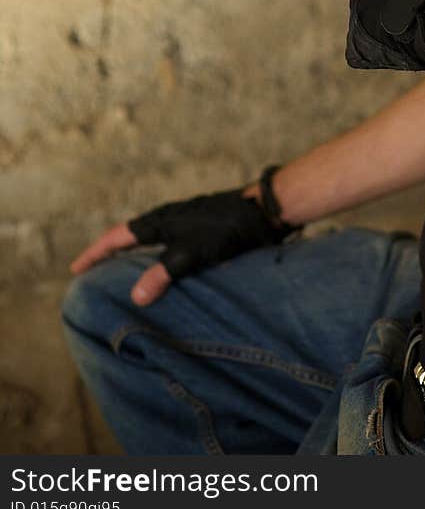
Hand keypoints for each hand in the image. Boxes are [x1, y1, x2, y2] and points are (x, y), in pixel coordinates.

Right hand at [69, 185, 293, 306]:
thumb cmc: (227, 228)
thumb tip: (136, 297)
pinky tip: (165, 276)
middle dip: (111, 256)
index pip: (118, 237)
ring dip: (135, 259)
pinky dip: (158, 261)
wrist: (264, 211)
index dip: (96, 252)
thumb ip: (163, 273)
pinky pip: (169, 248)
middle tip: (93, 275)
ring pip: (152, 243)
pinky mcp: (204, 231)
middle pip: (131, 238)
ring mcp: (187, 223)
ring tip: (123, 279)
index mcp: (160, 220)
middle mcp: (170, 218)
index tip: (76, 268)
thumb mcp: (191, 253)